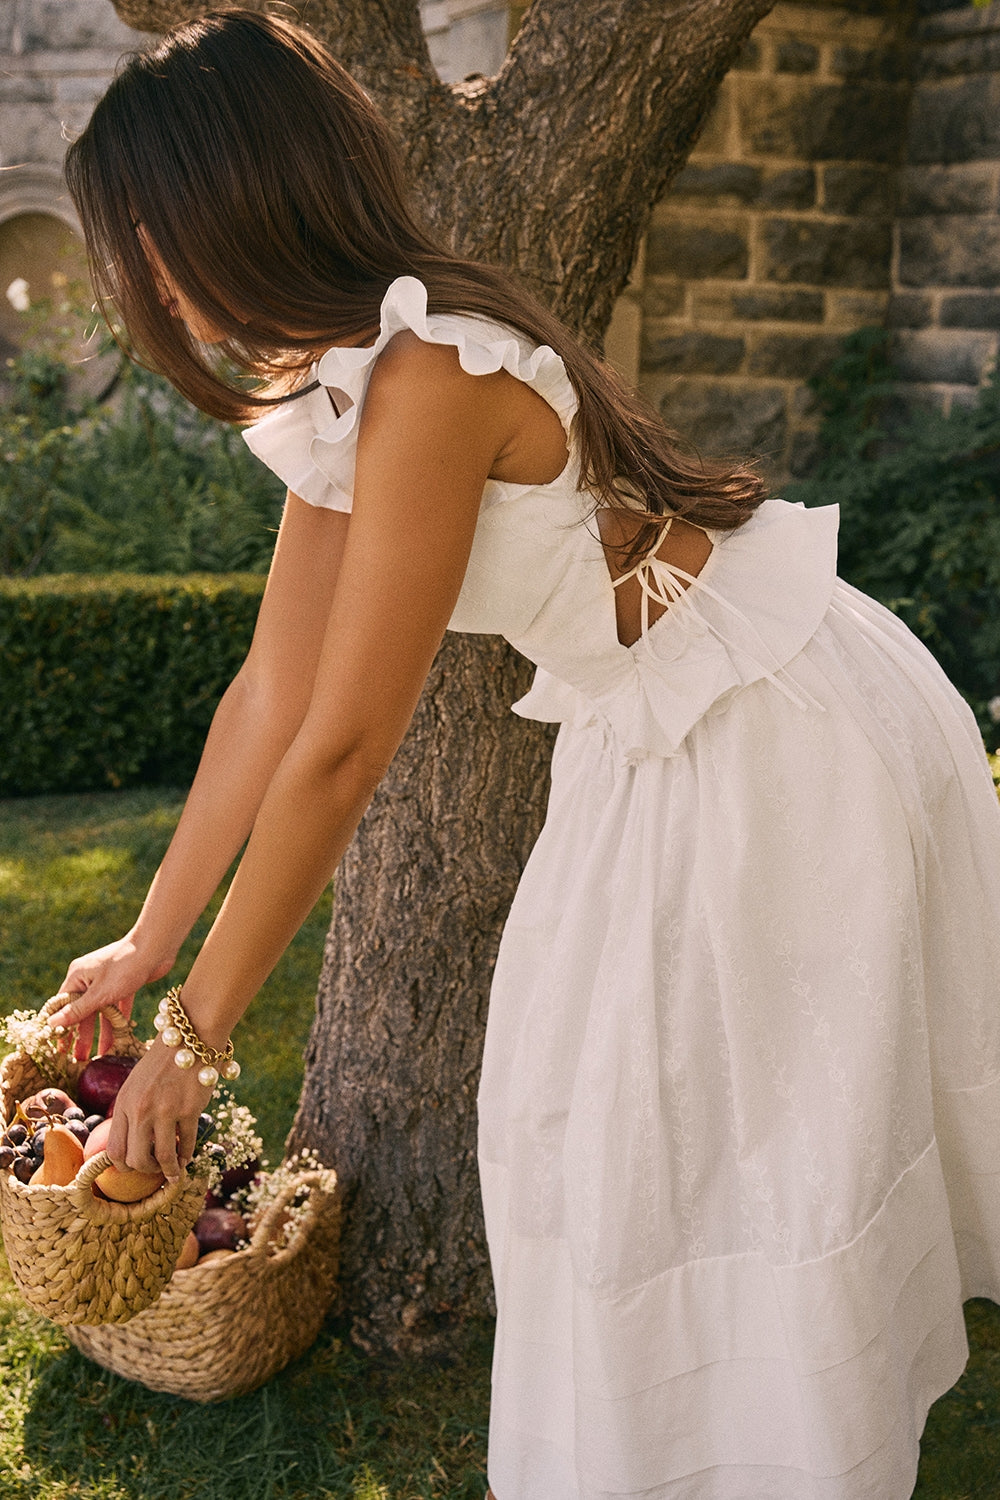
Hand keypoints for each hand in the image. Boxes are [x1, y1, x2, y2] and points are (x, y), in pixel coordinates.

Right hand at [51, 934, 174, 1058]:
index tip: (60, 1049)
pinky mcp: (125, 983)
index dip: (62, 1028)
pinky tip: (119, 1039)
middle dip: (82, 1035)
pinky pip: (118, 1006)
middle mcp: (90, 978)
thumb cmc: (125, 966)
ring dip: (102, 1032)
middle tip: (79, 1059)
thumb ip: (78, 1010)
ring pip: (102, 1011)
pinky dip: (119, 1021)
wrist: (157, 946)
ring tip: (99, 1055)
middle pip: (83, 1011)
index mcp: (77, 976)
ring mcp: (107, 980)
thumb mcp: (100, 993)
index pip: (63, 1006)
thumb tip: (52, 1023)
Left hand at [106, 1035, 213, 1181]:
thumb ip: (130, 1111)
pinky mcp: (189, 1110)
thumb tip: (133, 1143)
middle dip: (147, 1170)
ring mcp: (165, 1111)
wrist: (188, 1037)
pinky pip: (186, 1143)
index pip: (114, 1150)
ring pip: (163, 1157)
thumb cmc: (162, 1062)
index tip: (134, 1166)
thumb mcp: (135, 1084)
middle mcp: (140, 1110)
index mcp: (122, 1103)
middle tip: (156, 1169)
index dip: (123, 1166)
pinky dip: (187, 1155)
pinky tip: (187, 1156)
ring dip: (169, 1169)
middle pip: (136, 1160)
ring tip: (174, 1170)